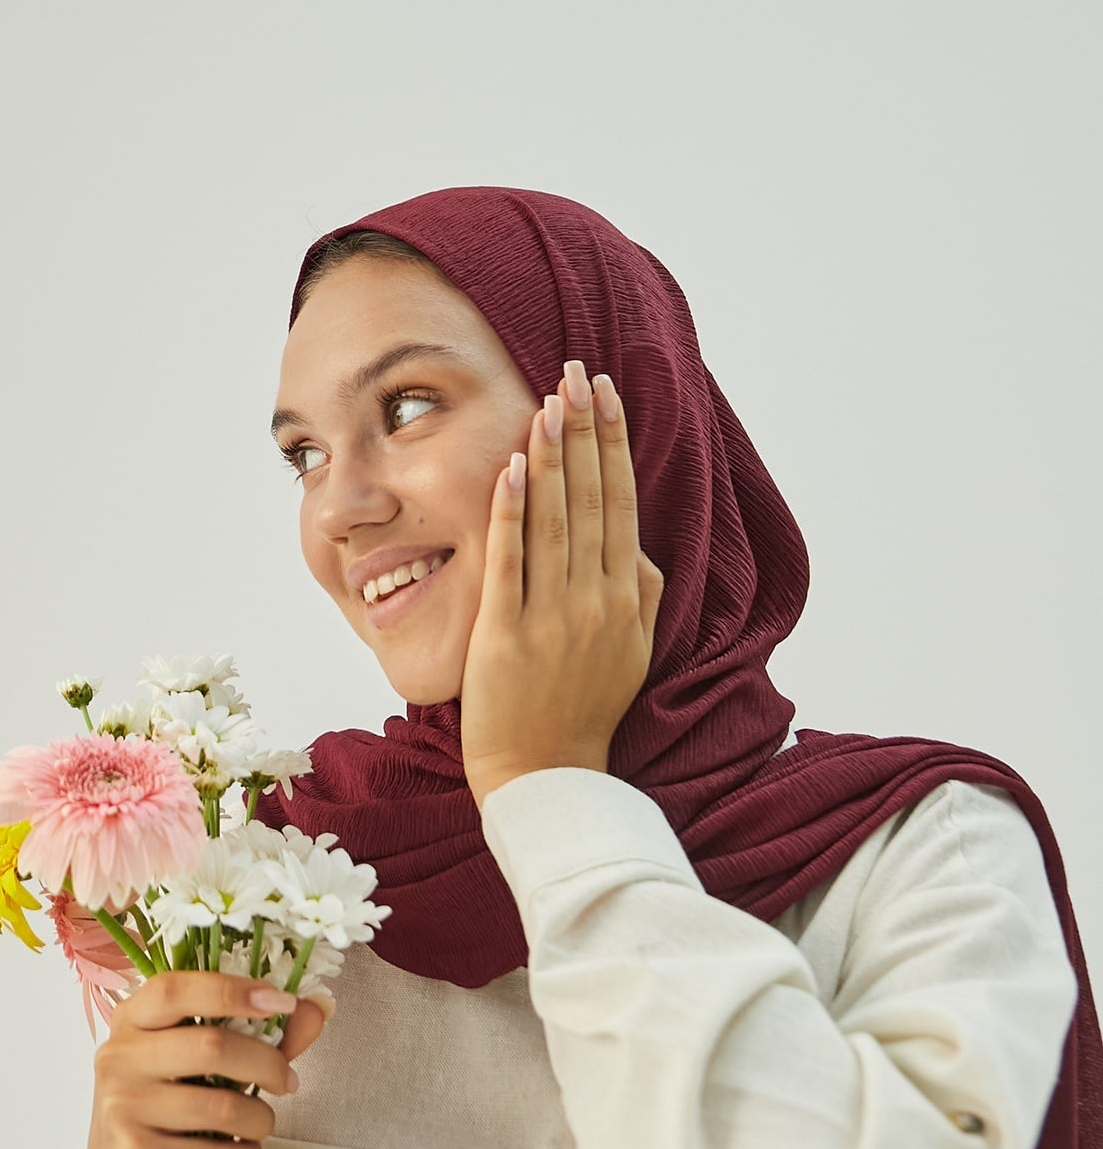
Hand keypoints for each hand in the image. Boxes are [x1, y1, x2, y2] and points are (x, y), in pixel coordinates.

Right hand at [61, 971, 329, 1148]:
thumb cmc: (166, 1111)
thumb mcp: (201, 1064)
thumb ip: (259, 1032)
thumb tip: (317, 1007)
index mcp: (132, 1019)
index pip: (176, 988)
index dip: (233, 990)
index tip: (282, 1001)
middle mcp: (118, 1057)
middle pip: (211, 1045)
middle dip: (266, 1064)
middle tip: (289, 1081)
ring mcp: (121, 1107)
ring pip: (219, 1105)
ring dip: (259, 1118)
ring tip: (262, 1123)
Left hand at [460, 360, 663, 812]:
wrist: (547, 775)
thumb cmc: (584, 707)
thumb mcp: (632, 648)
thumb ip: (640, 591)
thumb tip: (638, 543)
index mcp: (627, 597)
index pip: (621, 502)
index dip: (613, 444)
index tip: (605, 393)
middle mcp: (597, 599)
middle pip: (593, 498)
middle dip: (586, 430)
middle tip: (578, 372)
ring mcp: (553, 616)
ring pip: (556, 520)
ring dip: (554, 456)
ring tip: (550, 402)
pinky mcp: (508, 635)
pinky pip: (511, 561)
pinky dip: (512, 511)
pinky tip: (512, 466)